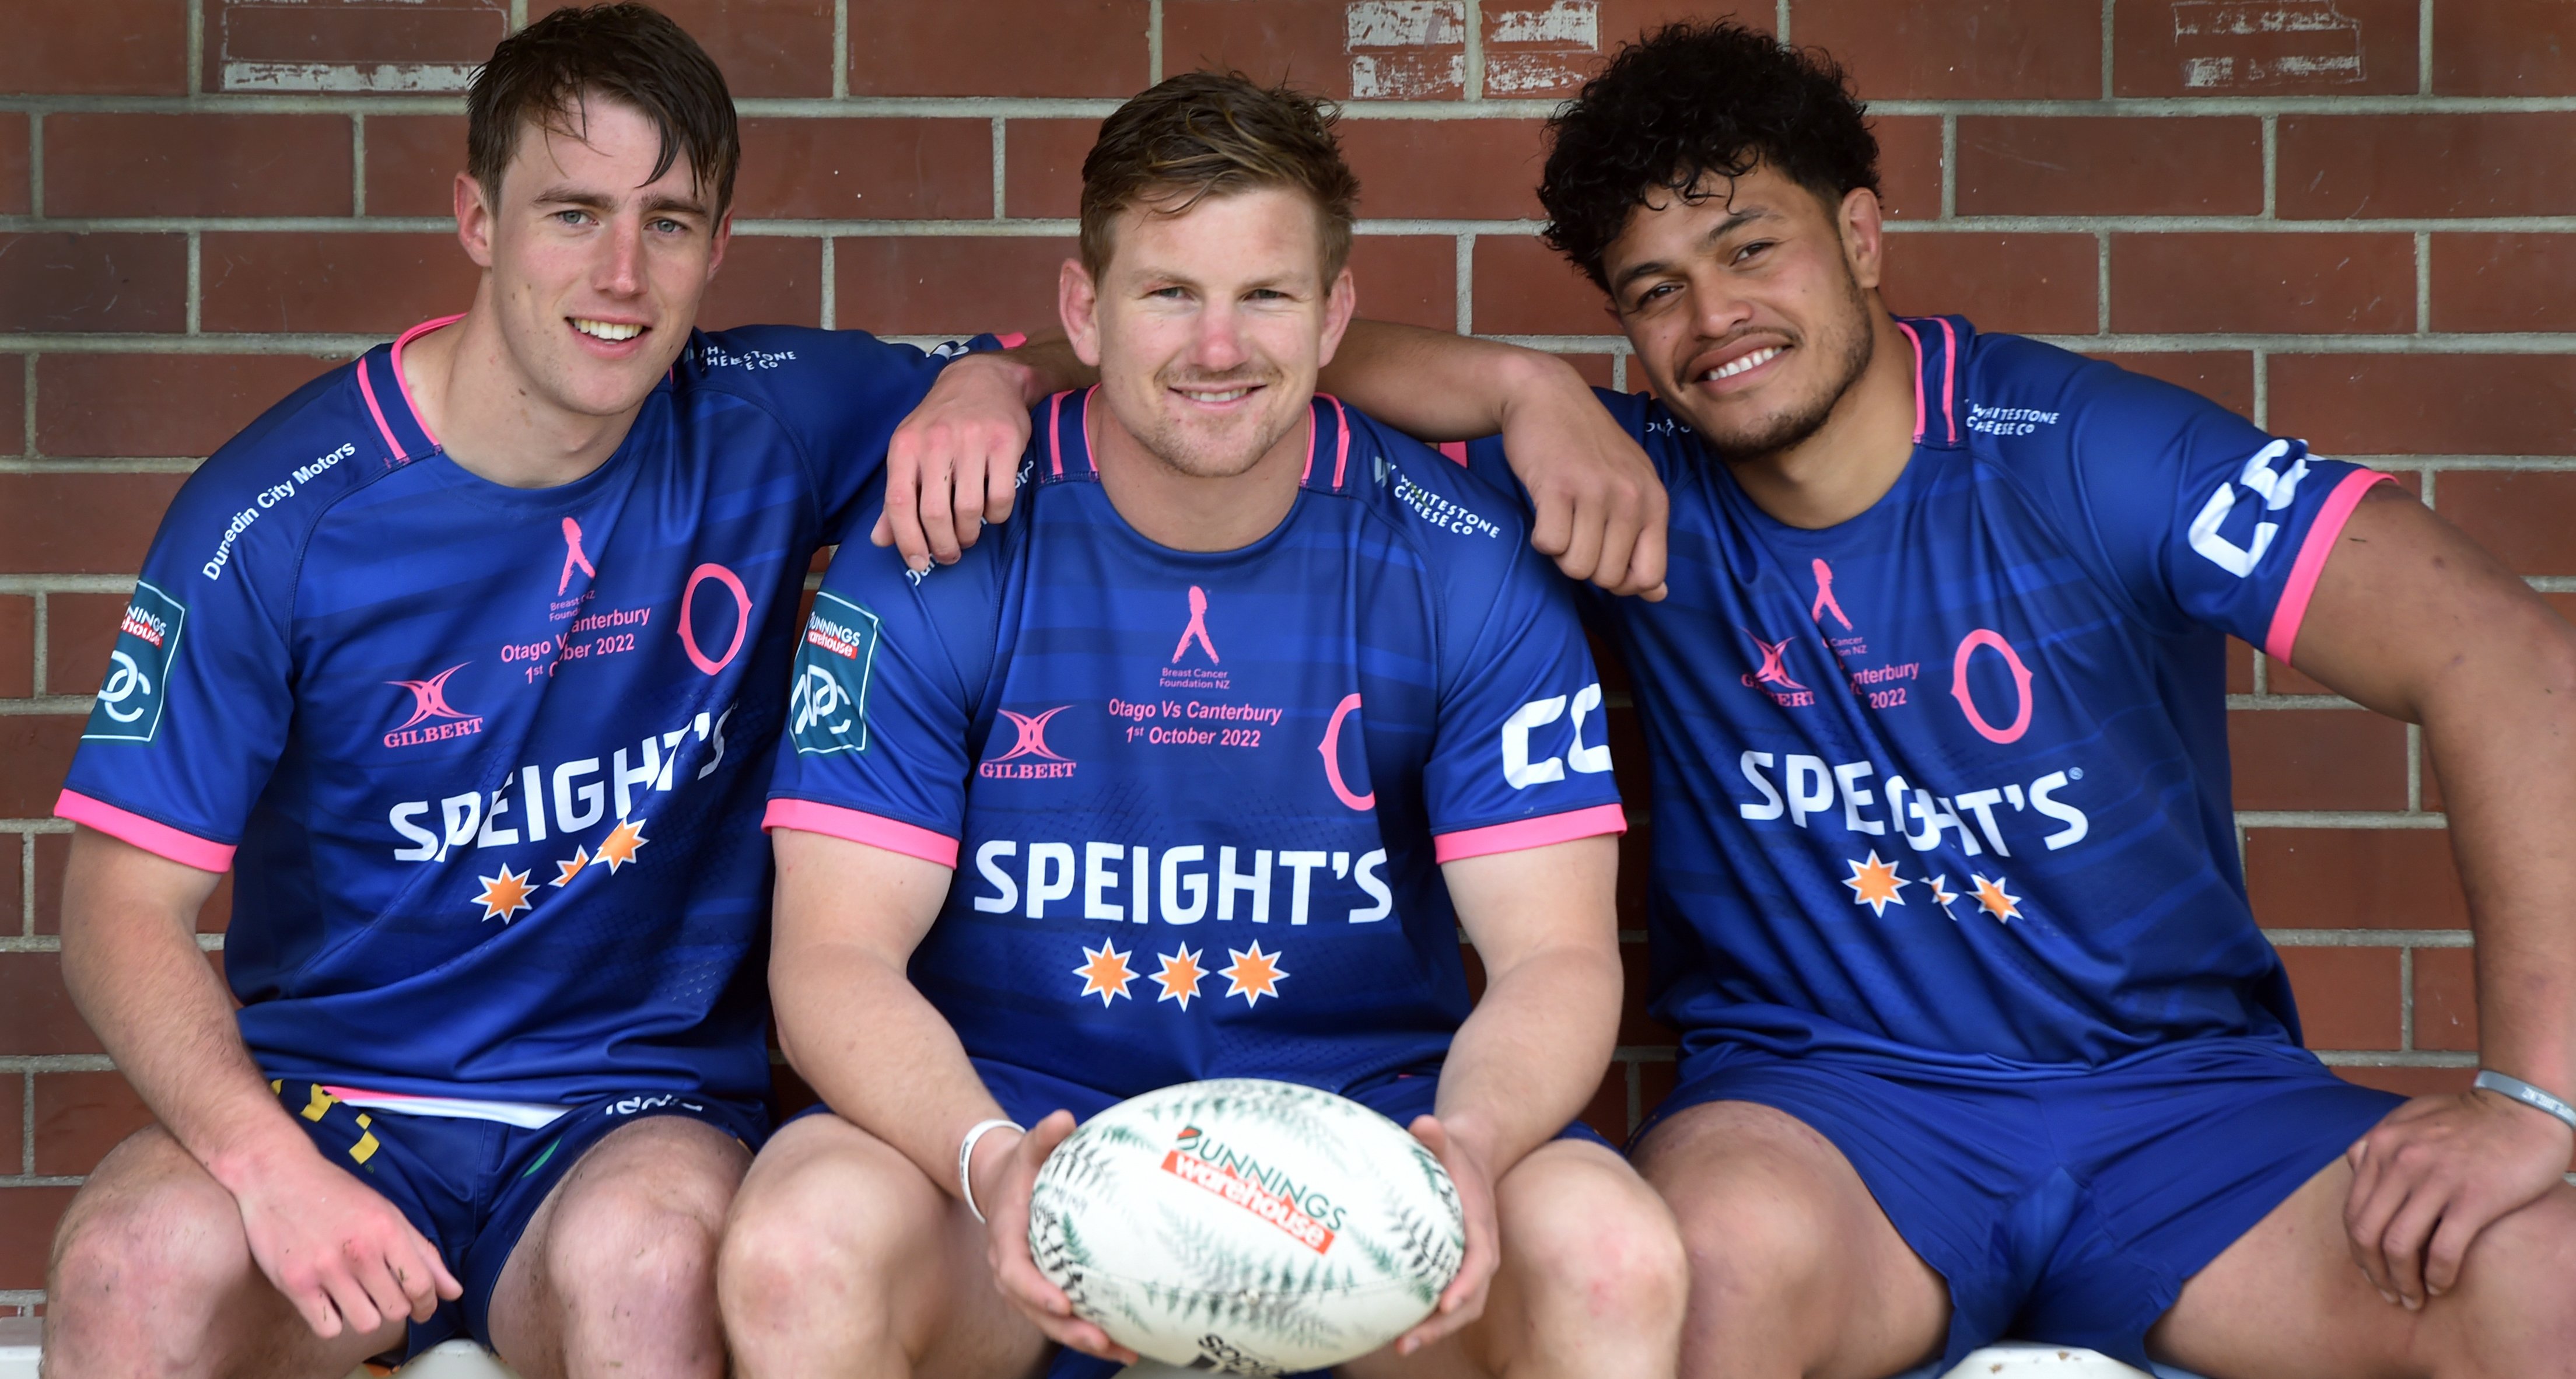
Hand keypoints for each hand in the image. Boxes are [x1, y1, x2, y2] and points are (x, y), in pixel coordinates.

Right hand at [222, 1138, 460, 1338]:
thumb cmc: (336, 1194)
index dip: (428, 1304)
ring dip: (366, 1316)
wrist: (277, 1176)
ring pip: (366, 1323)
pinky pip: (328, 1329)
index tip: (424, 1308)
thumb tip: (454, 1291)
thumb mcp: (387, 1213)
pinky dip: (333, 1322)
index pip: (421, 1286)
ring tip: (357, 1297)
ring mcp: (325, 1270)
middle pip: (396, 1310)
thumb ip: (423, 1253)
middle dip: (397, 1307)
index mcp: (387, 1230)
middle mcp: (360, 1252)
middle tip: (386, 1296)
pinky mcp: (295, 1284)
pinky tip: (331, 1302)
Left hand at [871, 352, 1034, 571]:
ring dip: (969, 533)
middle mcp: (935, 441)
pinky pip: (1000, 496)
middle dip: (943, 545)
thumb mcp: (910, 451)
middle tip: (949, 554)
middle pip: (934, 513)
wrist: (983, 378)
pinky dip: (996, 516)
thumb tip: (879, 540)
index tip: (918, 563)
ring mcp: (972, 441)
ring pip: (969, 509)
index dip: (907, 540)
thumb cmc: (941, 423)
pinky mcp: (1005, 442)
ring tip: (969, 535)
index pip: (898, 502)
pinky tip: (991, 513)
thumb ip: (896, 495)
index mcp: (905, 446)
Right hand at [978, 1109, 1138, 1364]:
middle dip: (1069, 1331)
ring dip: (1086, 1341)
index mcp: (1006, 1242)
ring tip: (1124, 1350)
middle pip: (1037, 1311)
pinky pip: (1066, 1318)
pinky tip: (1127, 1340)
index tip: (1063, 1305)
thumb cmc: (1021, 1167)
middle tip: (1101, 1340)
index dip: (1037, 1293)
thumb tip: (1062, 1118)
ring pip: (1053, 1323)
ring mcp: (1028, 1287)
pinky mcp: (1046, 1291)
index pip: (1016, 1275)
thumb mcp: (1028, 1148)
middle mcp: (1013, 1272)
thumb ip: (1044, 1135)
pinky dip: (1092, 1331)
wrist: (1002, 1185)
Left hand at [1391, 1115, 1500, 1355]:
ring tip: (1399, 1345)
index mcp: (1483, 1229)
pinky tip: (1389, 1327)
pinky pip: (1440, 1299)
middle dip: (1442, 1325)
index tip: (1444, 1305)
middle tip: (1408, 1342)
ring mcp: (1467, 1267)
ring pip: (1457, 1309)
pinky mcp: (1452, 1271)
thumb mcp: (1447, 1140)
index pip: (1480, 1263)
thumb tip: (1424, 1123)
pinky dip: (1422, 1317)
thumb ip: (1437, 1135)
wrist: (1470, 1158)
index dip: (1465, 1286)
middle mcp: (1480, 1255)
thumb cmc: (1455, 1152)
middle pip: (1468, 1300)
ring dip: (1431, 1330)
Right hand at [1500, 367, 1668, 601]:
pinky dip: (1540, 538)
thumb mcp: (1631, 487)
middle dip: (1585, 566)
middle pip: (1607, 578)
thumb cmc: (1588, 448)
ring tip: (1560, 520)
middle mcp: (1630, 497)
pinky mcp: (1557, 486)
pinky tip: (1543, 512)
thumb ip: (1646, 540)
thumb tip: (1658, 595)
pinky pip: (1549, 545)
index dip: (1621, 584)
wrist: (1547, 397)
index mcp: (1654, 501)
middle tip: (1576, 532)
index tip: (1603, 560)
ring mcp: (1595, 491)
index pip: (1649, 576)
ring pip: (1576, 566)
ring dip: (1561, 553)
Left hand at [2343, 1087, 2574, 1307]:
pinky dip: (2437, 1275)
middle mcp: (2400, 1161)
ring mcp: (2436, 1179)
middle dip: (2374, 1272)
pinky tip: (2442, 1285)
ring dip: (2403, 1281)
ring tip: (2413, 1299)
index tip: (2371, 1271)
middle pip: (2367, 1232)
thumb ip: (2380, 1140)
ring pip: (2398, 1245)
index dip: (2358, 1250)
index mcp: (2382, 1144)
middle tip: (2390, 1294)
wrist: (2524, 1106)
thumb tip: (2357, 1164)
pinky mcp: (2473, 1197)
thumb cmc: (2470, 1116)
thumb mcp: (2411, 1116)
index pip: (2353, 1210)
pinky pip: (2443, 1250)